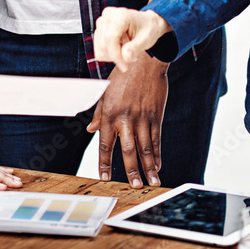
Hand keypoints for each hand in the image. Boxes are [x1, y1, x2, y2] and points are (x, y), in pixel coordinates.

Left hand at [86, 52, 168, 186]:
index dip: (104, 162)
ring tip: (153, 182)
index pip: (105, 143)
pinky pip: (157, 138)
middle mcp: (125, 118)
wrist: (144, 61)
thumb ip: (98, 113)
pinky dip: (158, 154)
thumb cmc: (122, 76)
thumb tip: (90, 129)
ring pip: (146, 147)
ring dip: (149, 167)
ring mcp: (142, 118)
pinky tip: (158, 166)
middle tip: (135, 187)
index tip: (104, 178)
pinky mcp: (156, 116)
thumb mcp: (105, 92)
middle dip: (131, 170)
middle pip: (128, 149)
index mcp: (110, 113)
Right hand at [93, 7, 170, 71]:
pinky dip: (109, 54)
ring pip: (100, 49)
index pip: (110, 38)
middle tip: (131, 57)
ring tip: (127, 49)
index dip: (116, 55)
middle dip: (116, 56)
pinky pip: (99, 50)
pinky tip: (120, 48)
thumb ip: (135, 48)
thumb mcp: (147, 39)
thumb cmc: (148, 29)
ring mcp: (102, 21)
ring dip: (113, 55)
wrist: (146, 23)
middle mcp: (108, 15)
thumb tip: (125, 58)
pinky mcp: (99, 29)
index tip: (125, 67)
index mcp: (120, 15)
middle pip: (104, 44)